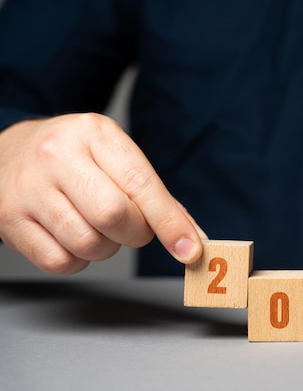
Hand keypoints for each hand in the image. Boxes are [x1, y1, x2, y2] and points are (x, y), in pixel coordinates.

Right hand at [0, 113, 204, 273]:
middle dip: (135, 233)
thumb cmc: (74, 158)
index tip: (190, 249)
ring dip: (105, 248)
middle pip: (113, 215)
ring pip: (88, 243)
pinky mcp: (8, 220)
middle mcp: (57, 155)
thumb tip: (191, 238)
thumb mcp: (114, 157)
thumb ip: (155, 195)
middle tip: (131, 227)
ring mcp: (28, 188)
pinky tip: (70, 237)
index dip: (169, 221)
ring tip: (95, 226)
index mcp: (94, 132)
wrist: (6, 151)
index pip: (141, 183)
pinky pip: (60, 262)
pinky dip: (76, 260)